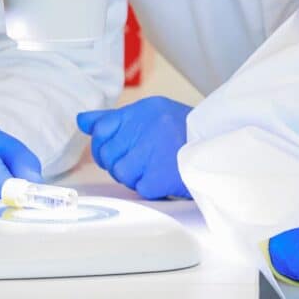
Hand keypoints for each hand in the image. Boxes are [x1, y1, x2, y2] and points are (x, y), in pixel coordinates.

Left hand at [76, 96, 191, 199]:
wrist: (217, 146)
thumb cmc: (182, 130)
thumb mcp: (151, 113)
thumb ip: (114, 118)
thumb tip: (81, 120)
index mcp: (142, 111)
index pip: (102, 128)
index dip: (104, 144)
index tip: (115, 149)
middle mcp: (145, 128)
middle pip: (108, 155)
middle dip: (119, 162)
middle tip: (140, 159)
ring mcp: (151, 153)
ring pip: (121, 173)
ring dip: (134, 176)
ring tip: (155, 167)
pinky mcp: (158, 177)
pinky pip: (139, 188)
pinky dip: (150, 187)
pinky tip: (164, 176)